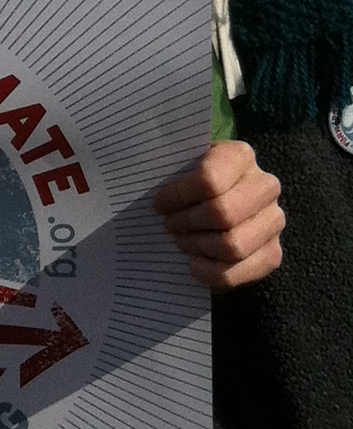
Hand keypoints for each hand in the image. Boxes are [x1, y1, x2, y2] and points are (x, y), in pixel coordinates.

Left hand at [152, 139, 282, 290]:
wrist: (219, 200)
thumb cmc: (192, 182)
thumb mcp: (182, 165)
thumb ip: (169, 171)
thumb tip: (153, 198)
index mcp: (240, 156)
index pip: (209, 180)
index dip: (178, 196)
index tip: (158, 204)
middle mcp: (265, 186)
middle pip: (223, 214)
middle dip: (187, 223)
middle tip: (169, 225)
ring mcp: (274, 221)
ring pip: (232, 245)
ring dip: (197, 246)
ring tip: (181, 241)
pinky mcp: (272, 253)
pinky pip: (238, 272)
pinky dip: (209, 273)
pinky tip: (194, 263)